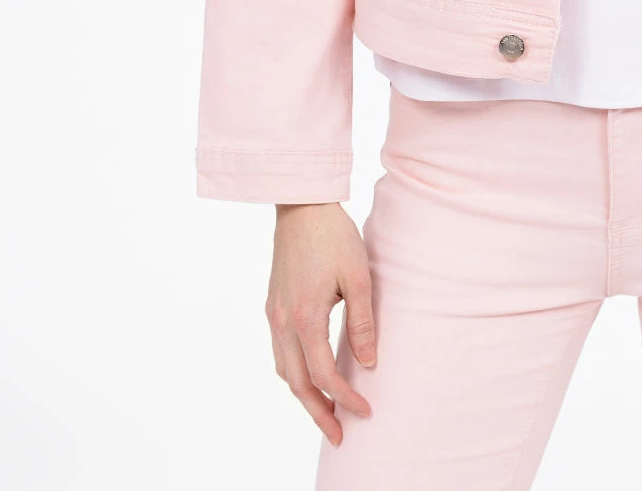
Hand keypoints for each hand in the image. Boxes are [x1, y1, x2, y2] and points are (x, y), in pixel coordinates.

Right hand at [266, 202, 376, 445]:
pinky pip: (280, 352)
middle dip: (318, 413)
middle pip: (297, 383)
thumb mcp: (358, 277)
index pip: (323, 374)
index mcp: (305, 317)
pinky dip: (294, 372)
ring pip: (284, 370)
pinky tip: (309, 376)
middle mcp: (283, 321)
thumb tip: (369, 362)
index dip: (344, 397)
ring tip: (326, 412)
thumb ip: (362, 322)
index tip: (365, 410)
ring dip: (304, 396)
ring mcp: (274, 314)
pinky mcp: (273, 305)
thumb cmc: (334, 236)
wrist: (302, 206)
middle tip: (339, 435)